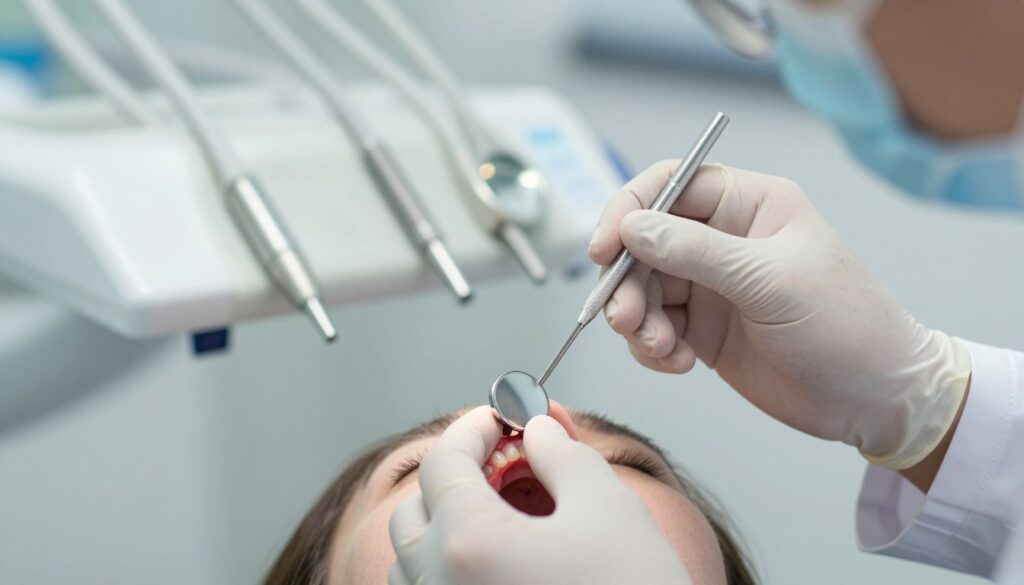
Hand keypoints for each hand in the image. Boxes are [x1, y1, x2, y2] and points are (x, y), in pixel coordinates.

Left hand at [388, 406, 690, 584]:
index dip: (472, 427)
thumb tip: (538, 433)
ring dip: (448, 526)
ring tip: (509, 518)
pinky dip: (454, 571)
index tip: (499, 416)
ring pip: (415, 563)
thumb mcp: (608, 509)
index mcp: (467, 546)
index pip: (442, 462)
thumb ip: (562, 455)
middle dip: (456, 476)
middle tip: (507, 464)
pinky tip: (505, 564)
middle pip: (415, 511)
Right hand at [589, 162, 970, 468]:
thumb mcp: (770, 281)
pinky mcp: (703, 329)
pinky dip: (652, 346)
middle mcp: (724, 239)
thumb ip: (696, 252)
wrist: (875, 399)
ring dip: (636, 318)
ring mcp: (711, 285)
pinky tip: (677, 363)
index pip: (670, 185)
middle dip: (627, 280)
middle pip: (645, 242)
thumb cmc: (846, 325)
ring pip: (642, 288)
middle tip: (625, 316)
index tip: (606, 247)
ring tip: (658, 347)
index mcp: (749, 205)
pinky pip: (653, 327)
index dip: (629, 210)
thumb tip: (633, 228)